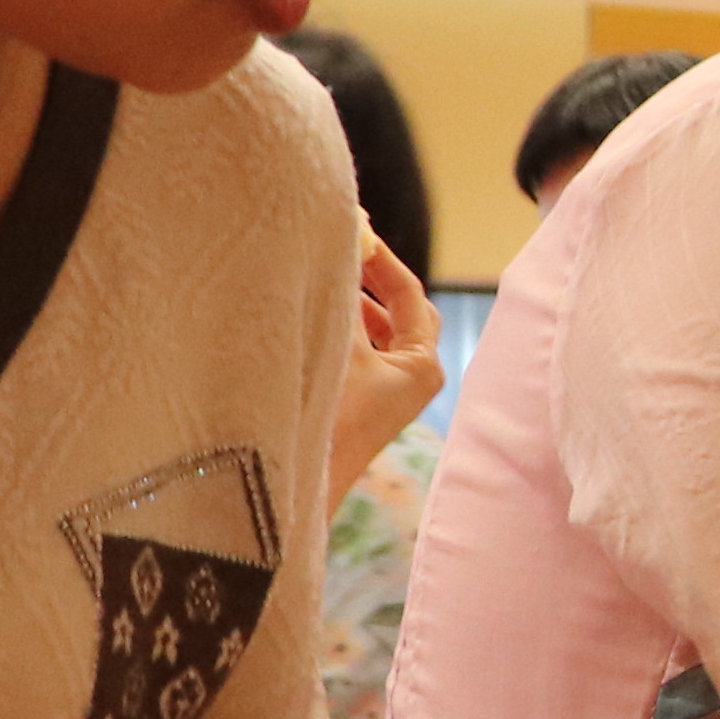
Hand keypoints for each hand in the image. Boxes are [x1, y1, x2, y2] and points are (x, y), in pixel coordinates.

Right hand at [322, 238, 440, 516]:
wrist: (296, 489)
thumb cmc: (324, 416)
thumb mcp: (338, 344)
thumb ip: (342, 292)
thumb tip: (345, 238)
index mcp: (422, 366)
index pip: (409, 294)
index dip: (380, 258)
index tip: (353, 229)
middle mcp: (413, 380)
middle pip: (400, 312)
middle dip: (371, 280)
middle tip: (340, 249)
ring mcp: (388, 396)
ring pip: (376, 334)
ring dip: (352, 305)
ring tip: (320, 276)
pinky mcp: (361, 407)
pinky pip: (358, 354)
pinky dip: (340, 331)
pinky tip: (311, 316)